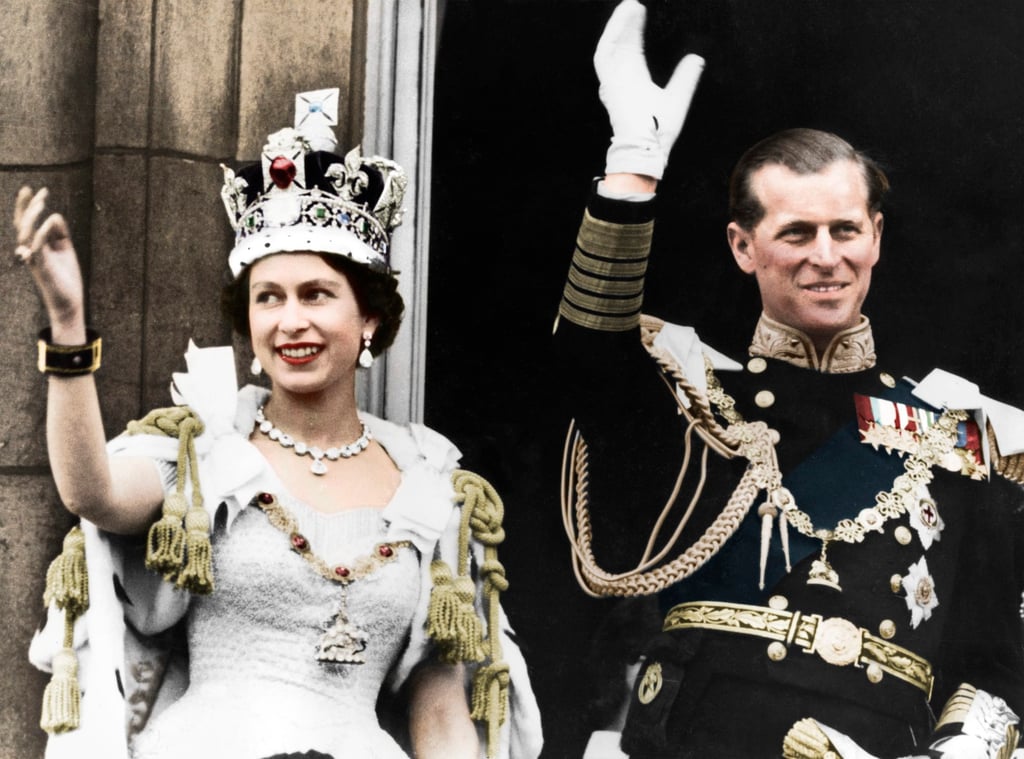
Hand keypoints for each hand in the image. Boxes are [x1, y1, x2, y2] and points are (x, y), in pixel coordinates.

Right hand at [13, 186, 85, 335]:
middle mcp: (30, 250)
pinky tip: (48, 221)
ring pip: (25, 234)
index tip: (36, 189)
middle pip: (22, 225)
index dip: (29, 206)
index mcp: (35, 245)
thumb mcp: (65, 250)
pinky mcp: (42, 268)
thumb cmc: (65, 276)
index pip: (27, 222)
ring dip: (32, 217)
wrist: (69, 301)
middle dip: (27, 207)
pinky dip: (41, 234)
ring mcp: (34, 259)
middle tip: (38, 191)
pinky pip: (37, 248)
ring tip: (42, 204)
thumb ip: (60, 233)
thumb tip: (55, 215)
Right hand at [595, 0, 704, 179]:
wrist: (649, 146)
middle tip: (636, 3)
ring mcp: (613, 81)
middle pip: (623, 44)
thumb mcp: (678, 96)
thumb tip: (696, 59)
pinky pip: (605, 53)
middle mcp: (622, 79)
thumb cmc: (660, 130)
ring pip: (612, 45)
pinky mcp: (609, 83)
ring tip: (630, 5)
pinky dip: (612, 34)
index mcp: (635, 81)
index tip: (642, 13)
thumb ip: (686, 77)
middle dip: (628, 23)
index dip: (637, 31)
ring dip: (619, 24)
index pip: (634, 50)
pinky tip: (623, 19)